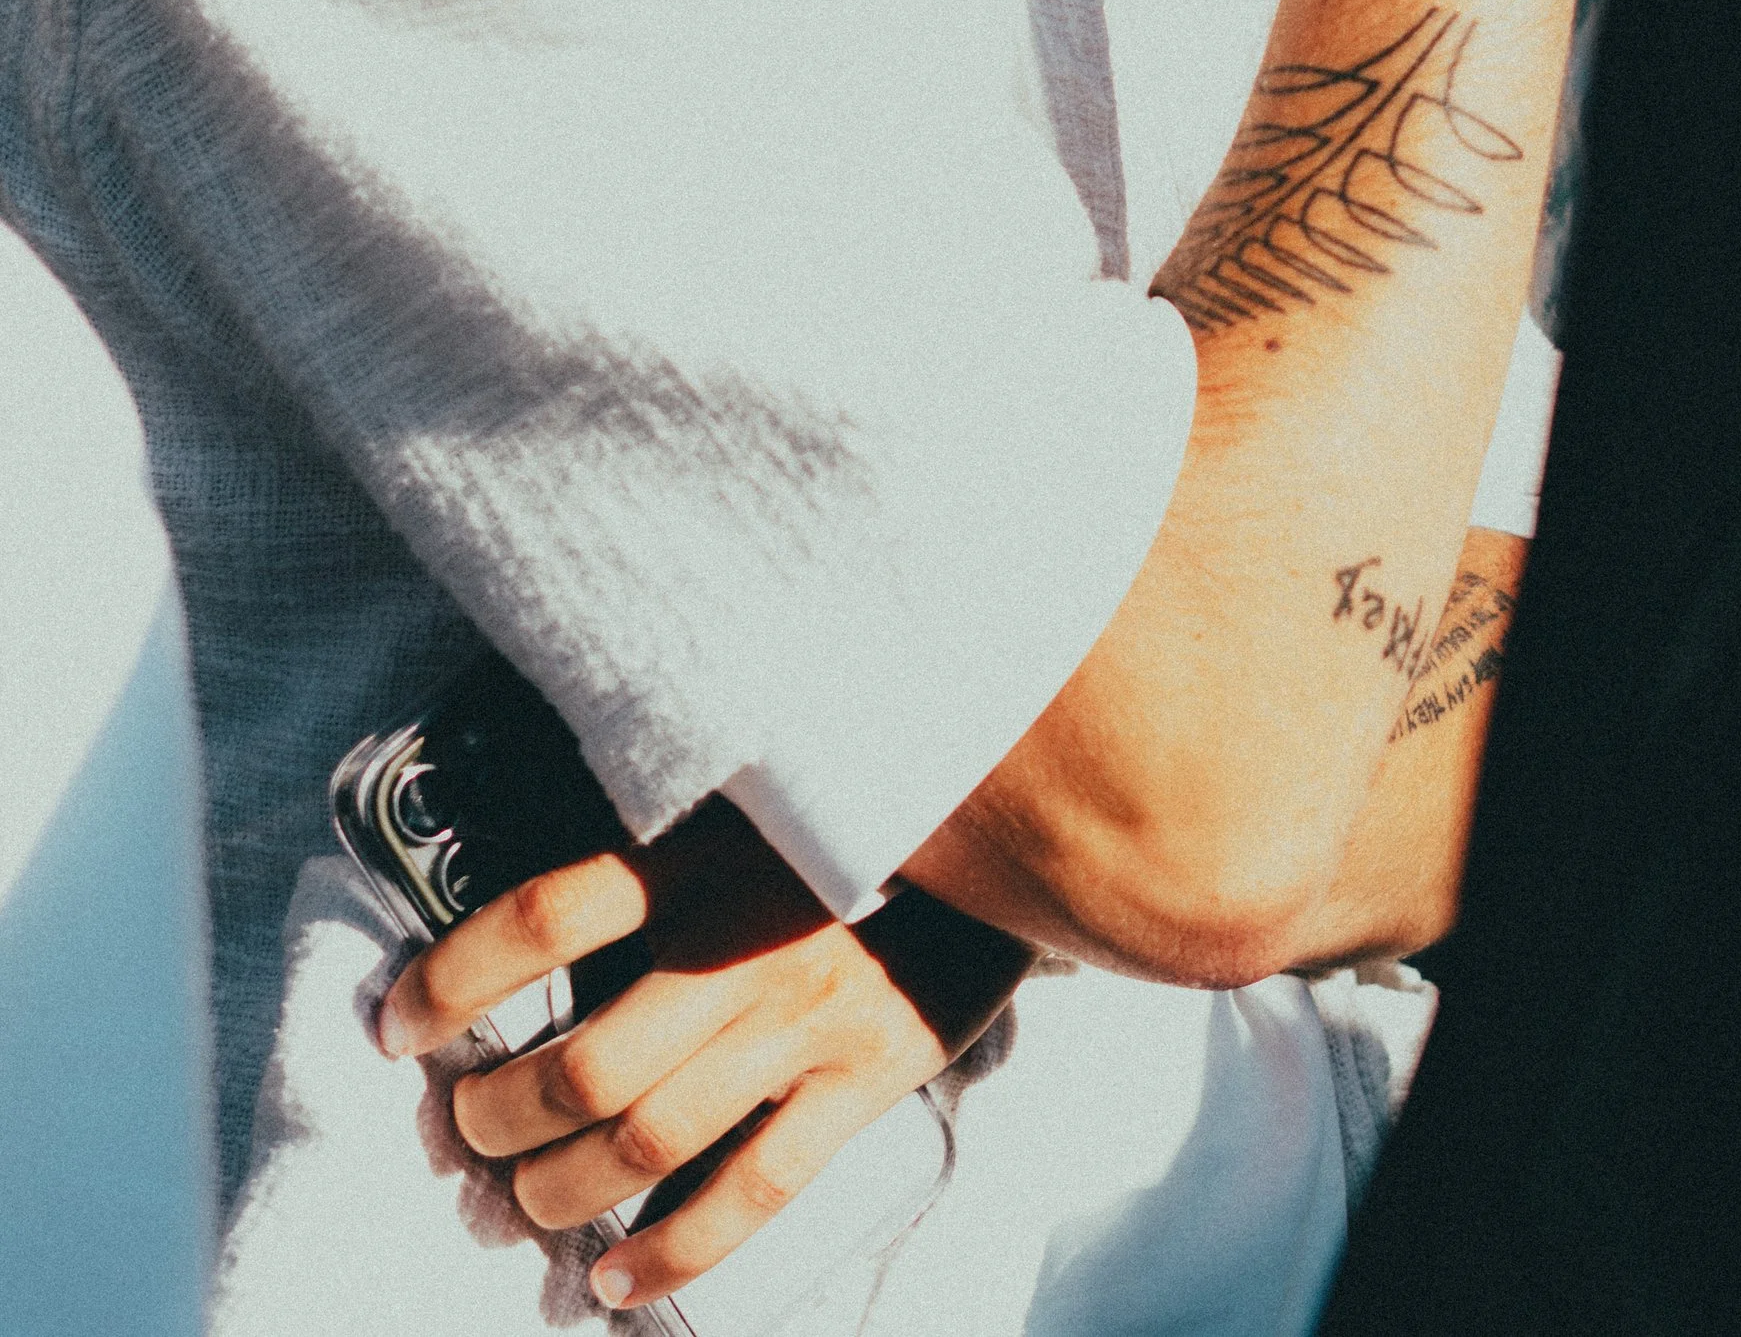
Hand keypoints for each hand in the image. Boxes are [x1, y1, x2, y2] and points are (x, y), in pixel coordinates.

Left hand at [379, 799, 1028, 1313]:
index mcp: (704, 849)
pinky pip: (747, 1194)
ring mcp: (804, 1018)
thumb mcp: (755, 782)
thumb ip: (664, 818)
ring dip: (557, 1195)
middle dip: (494, 1121)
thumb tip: (539, 876)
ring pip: (643, 1142)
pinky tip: (614, 1283)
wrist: (1017, 830)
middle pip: (579, 1065)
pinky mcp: (865, 1080)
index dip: (452, 980)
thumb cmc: (854, 806)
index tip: (397, 1024)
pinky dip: (666, 1256)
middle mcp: (742, 940)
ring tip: (520, 1204)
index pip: (542, 915)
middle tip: (464, 1133)